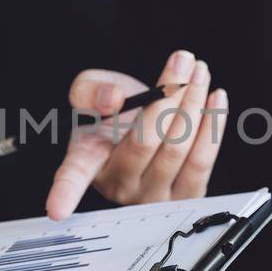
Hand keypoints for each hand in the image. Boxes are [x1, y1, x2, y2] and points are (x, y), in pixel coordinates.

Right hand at [45, 49, 228, 219]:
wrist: (144, 126)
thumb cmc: (116, 113)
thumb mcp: (92, 92)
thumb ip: (90, 89)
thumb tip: (112, 99)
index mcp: (88, 161)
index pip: (73, 177)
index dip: (63, 192)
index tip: (56, 208)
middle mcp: (119, 185)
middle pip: (147, 141)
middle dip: (171, 95)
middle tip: (184, 61)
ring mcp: (153, 196)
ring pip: (179, 150)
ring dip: (195, 104)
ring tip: (199, 71)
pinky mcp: (186, 197)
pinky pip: (202, 162)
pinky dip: (213, 126)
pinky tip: (215, 98)